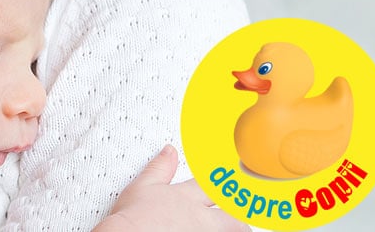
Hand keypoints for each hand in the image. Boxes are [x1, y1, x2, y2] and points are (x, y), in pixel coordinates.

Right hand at [93, 145, 248, 231]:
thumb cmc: (131, 217)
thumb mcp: (142, 185)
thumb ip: (160, 168)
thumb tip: (169, 151)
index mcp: (186, 196)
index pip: (212, 185)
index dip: (224, 182)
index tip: (235, 180)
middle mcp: (199, 216)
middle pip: (232, 215)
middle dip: (240, 216)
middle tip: (242, 219)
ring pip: (230, 229)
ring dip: (235, 228)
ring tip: (239, 228)